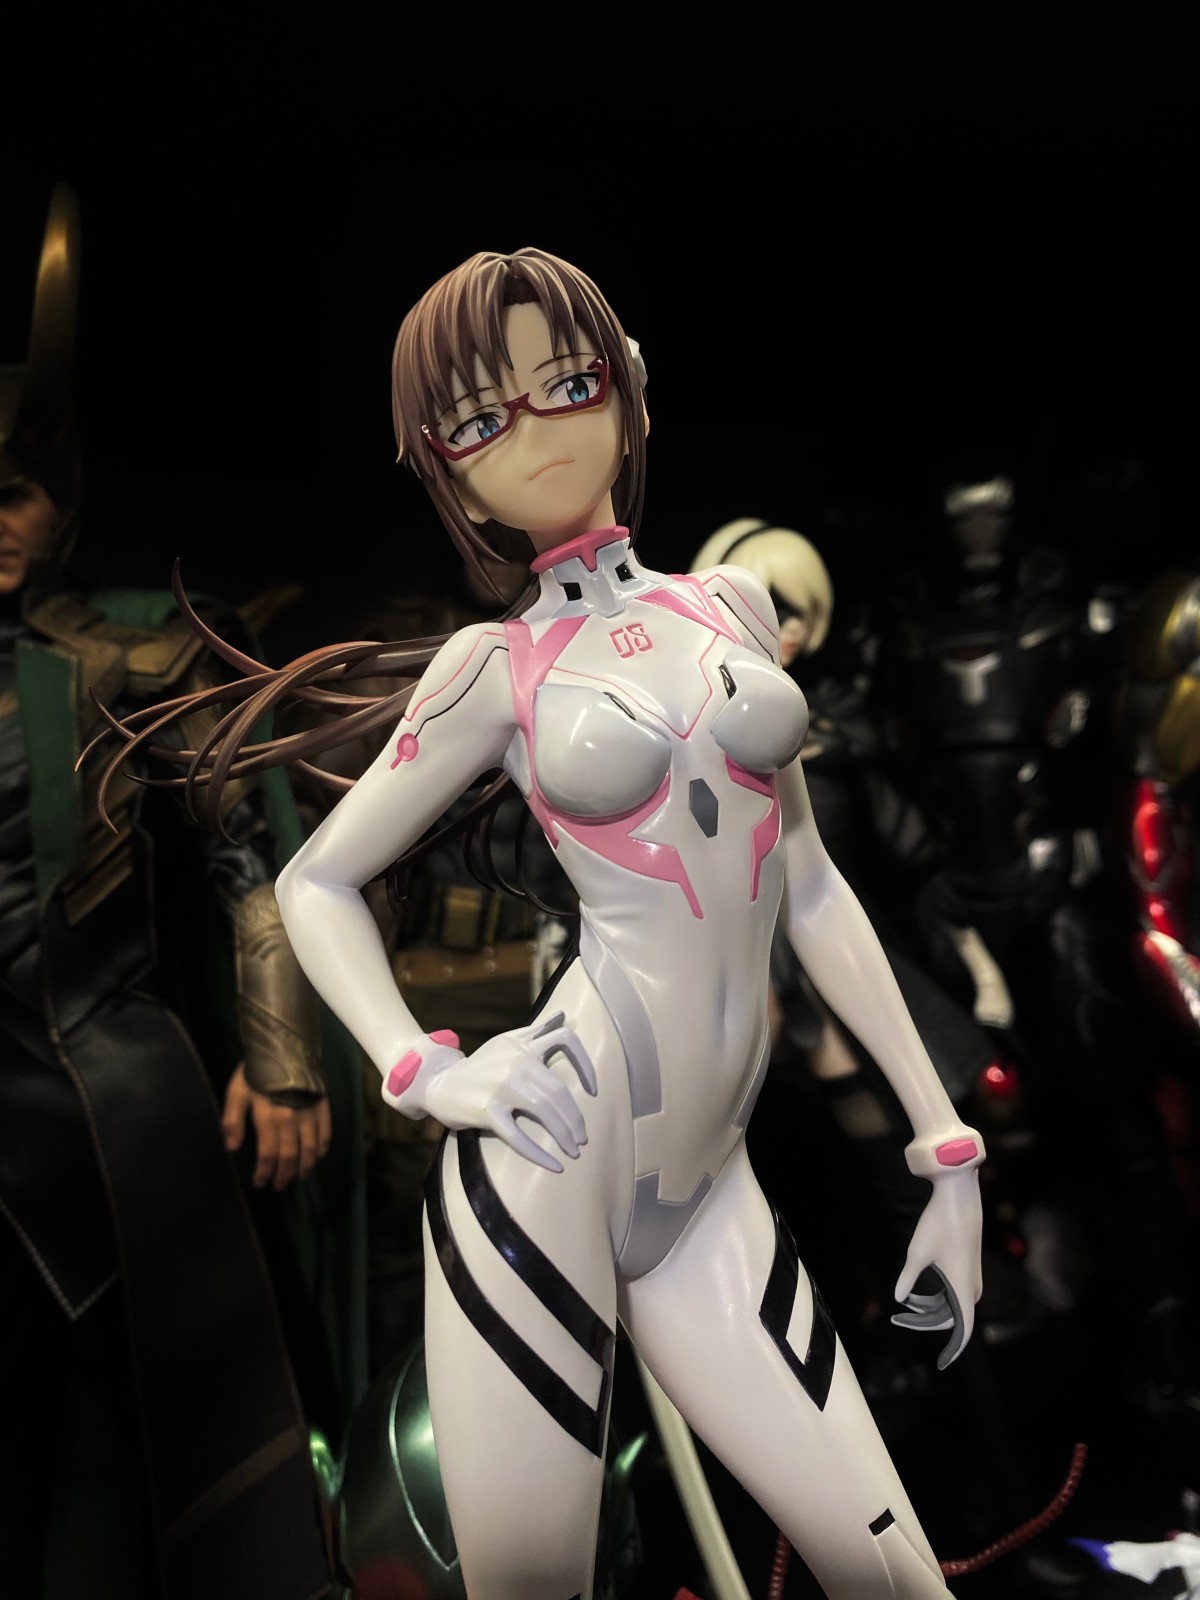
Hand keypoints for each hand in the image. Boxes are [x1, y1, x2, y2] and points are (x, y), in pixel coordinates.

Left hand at [222, 1062, 332, 1189]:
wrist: (286, 1046)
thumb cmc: (257, 1071)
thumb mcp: (237, 1092)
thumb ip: (232, 1120)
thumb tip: (231, 1147)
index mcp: (269, 1119)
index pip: (268, 1155)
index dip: (264, 1173)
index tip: (260, 1182)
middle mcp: (292, 1121)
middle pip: (290, 1157)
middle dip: (284, 1175)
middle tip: (280, 1186)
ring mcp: (310, 1115)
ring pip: (310, 1150)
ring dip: (304, 1167)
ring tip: (299, 1177)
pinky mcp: (322, 1107)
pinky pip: (325, 1134)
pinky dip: (322, 1149)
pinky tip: (317, 1157)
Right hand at [417, 1012, 596, 1172]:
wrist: (438, 1083)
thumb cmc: (480, 1066)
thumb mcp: (507, 1043)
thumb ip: (536, 1031)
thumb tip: (564, 1015)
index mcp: (522, 1044)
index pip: (565, 1040)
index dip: (585, 1064)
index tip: (593, 1090)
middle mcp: (514, 1061)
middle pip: (558, 1089)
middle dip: (575, 1118)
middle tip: (582, 1139)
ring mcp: (500, 1086)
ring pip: (545, 1110)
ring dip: (564, 1135)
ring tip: (573, 1152)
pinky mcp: (487, 1111)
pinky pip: (518, 1136)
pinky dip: (540, 1154)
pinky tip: (554, 1166)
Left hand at [891, 1170, 982, 1368]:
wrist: (958, 1197)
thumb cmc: (938, 1223)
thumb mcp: (916, 1253)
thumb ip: (907, 1278)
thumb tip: (898, 1299)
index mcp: (963, 1288)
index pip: (964, 1330)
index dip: (954, 1350)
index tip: (942, 1364)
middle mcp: (971, 1287)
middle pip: (949, 1319)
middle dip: (923, 1323)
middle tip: (897, 1319)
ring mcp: (970, 1278)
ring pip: (950, 1306)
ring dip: (926, 1310)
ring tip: (901, 1306)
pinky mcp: (966, 1269)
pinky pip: (951, 1295)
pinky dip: (933, 1298)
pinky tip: (912, 1295)